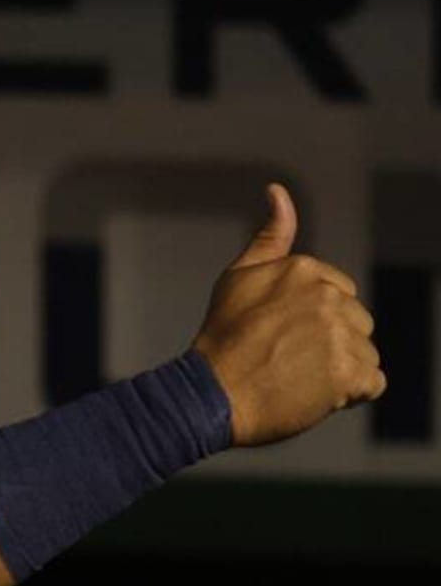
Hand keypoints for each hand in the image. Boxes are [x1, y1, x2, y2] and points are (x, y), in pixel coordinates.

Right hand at [192, 183, 385, 446]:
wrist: (212, 394)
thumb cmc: (222, 339)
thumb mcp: (238, 276)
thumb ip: (270, 236)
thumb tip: (278, 190)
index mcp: (303, 270)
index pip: (339, 295)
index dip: (312, 320)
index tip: (280, 334)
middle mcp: (327, 297)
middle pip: (357, 322)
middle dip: (331, 342)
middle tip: (286, 357)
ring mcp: (340, 335)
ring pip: (365, 352)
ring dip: (340, 369)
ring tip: (298, 376)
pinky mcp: (349, 373)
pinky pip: (372, 383)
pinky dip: (350, 394)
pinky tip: (316, 392)